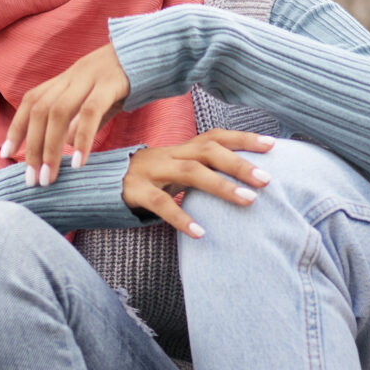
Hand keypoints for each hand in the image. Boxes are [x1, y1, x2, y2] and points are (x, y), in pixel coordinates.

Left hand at [6, 43, 131, 184]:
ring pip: (59, 112)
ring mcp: (90, 77)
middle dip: (32, 147)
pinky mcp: (112, 83)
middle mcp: (72, 76)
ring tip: (50, 176)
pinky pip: (91, 112)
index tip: (6, 154)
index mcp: (65, 79)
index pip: (31, 102)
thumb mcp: (97, 101)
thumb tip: (66, 144)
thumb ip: (80, 121)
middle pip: (41, 110)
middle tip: (32, 179)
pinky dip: (82, 138)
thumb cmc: (124, 81)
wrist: (153, 50)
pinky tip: (79, 162)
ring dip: (51, 148)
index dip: (16, 127)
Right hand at [121, 129, 274, 237]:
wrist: (98, 185)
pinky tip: (200, 232)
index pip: (215, 136)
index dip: (243, 138)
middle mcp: (168, 154)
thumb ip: (200, 171)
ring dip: (222, 186)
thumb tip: (241, 182)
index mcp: (180, 149)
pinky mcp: (135, 191)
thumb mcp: (174, 171)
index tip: (272, 145)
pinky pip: (161, 204)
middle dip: (239, 163)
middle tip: (267, 180)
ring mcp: (151, 171)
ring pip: (191, 172)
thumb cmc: (146, 181)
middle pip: (208, 150)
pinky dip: (182, 218)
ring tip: (248, 201)